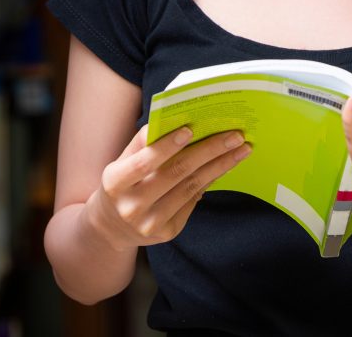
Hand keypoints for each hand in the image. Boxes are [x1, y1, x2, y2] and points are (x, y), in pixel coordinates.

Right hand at [84, 124, 250, 251]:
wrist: (111, 228)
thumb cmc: (122, 184)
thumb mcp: (122, 162)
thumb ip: (143, 142)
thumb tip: (175, 119)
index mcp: (115, 183)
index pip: (144, 162)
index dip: (167, 146)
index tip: (191, 129)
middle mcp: (131, 206)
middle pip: (176, 174)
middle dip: (209, 151)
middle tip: (235, 136)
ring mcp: (150, 223)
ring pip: (191, 188)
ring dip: (220, 166)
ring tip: (240, 150)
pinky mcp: (167, 233)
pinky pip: (193, 201)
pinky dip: (210, 181)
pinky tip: (225, 166)